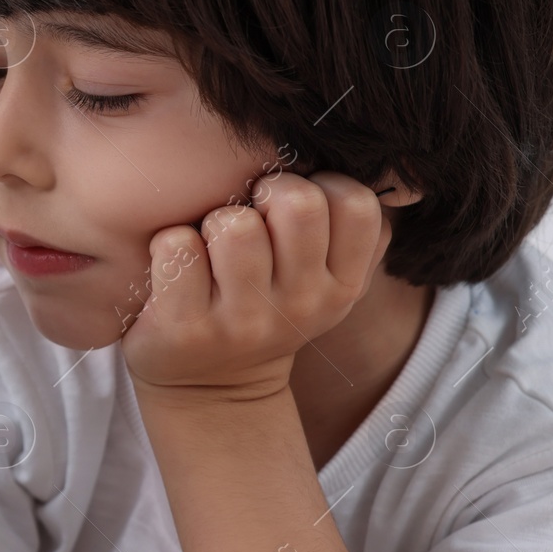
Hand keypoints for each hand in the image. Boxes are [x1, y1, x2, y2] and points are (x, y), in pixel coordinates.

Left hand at [121, 171, 389, 399]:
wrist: (209, 388)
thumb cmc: (263, 306)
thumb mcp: (319, 280)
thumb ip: (342, 227)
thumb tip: (384, 163)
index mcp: (343, 285)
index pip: (356, 203)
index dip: (320, 184)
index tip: (291, 207)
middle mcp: (302, 305)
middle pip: (297, 203)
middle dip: (265, 192)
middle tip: (246, 216)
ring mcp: (244, 320)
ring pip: (234, 224)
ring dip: (212, 220)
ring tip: (209, 246)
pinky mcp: (187, 328)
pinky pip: (177, 246)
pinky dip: (168, 244)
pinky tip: (175, 267)